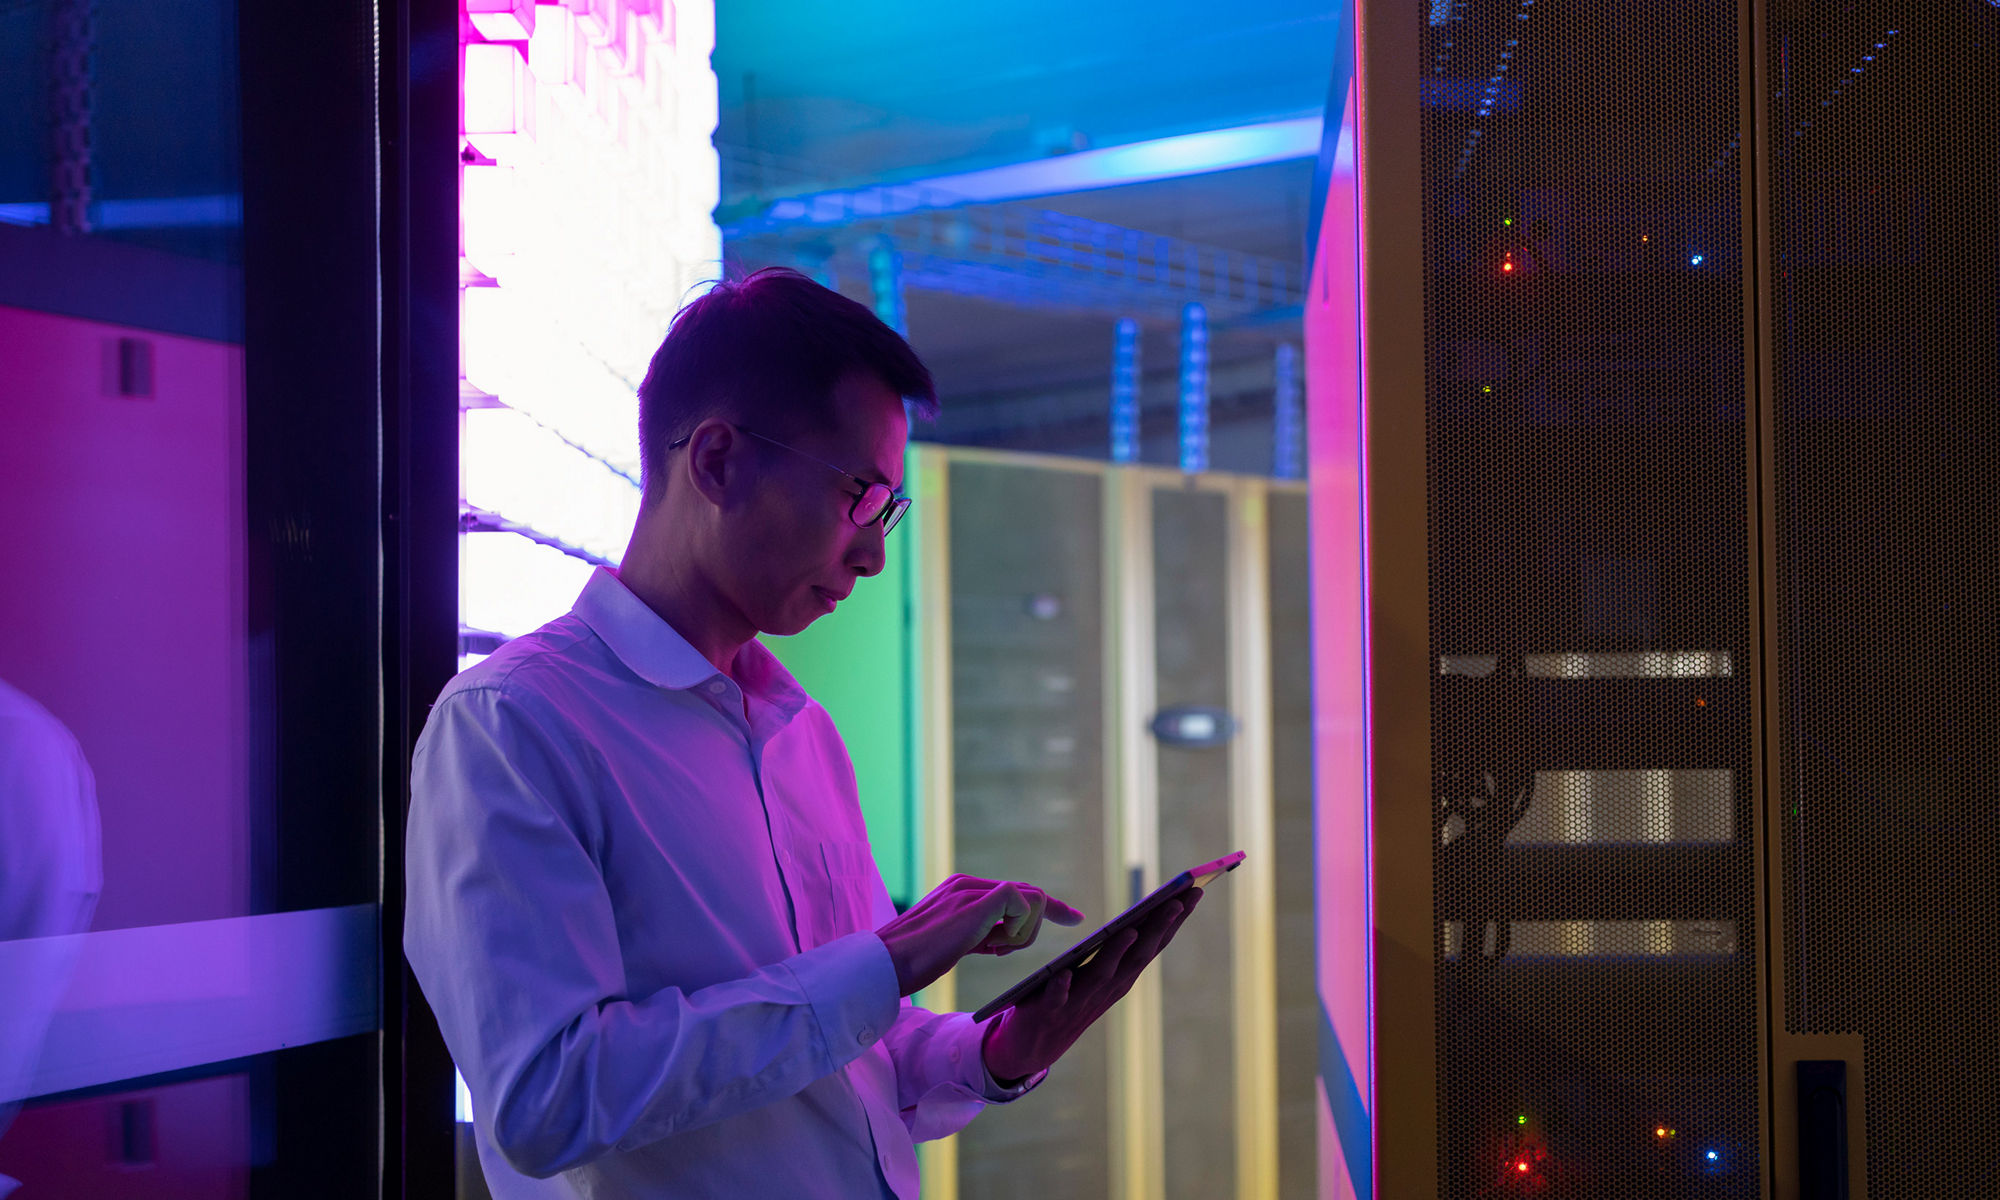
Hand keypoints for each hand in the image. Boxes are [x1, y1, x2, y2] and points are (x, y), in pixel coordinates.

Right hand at [876, 874, 1085, 996]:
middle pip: (1031, 893)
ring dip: (1023, 934)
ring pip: (1033, 900)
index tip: (1074, 917)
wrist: (885, 964)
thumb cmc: (914, 961)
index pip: (1017, 891)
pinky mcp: (976, 901)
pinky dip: (1017, 932)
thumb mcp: (955, 942)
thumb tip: (1003, 938)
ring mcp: (972, 890)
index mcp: (964, 890)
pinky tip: (992, 947)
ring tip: (992, 950)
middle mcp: (969, 884)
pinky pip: (1023, 905)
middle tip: (1053, 928)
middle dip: (1052, 913)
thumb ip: (980, 933)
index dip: (1049, 906)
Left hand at [979, 887, 1201, 1084]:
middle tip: (1177, 900)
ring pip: (1102, 974)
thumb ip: (1114, 951)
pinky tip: (1063, 974)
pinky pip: (1056, 998)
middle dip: (1158, 927)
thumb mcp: (1098, 974)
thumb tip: (1138, 918)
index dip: (1174, 919)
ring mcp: (1080, 1001)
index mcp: (1121, 976)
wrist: (1036, 1045)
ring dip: (1116, 953)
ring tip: (1129, 930)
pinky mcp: (1049, 1011)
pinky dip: (1061, 987)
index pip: (1153, 944)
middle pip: (1137, 955)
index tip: (1195, 890)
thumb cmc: (1069, 999)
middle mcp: (1107, 989)